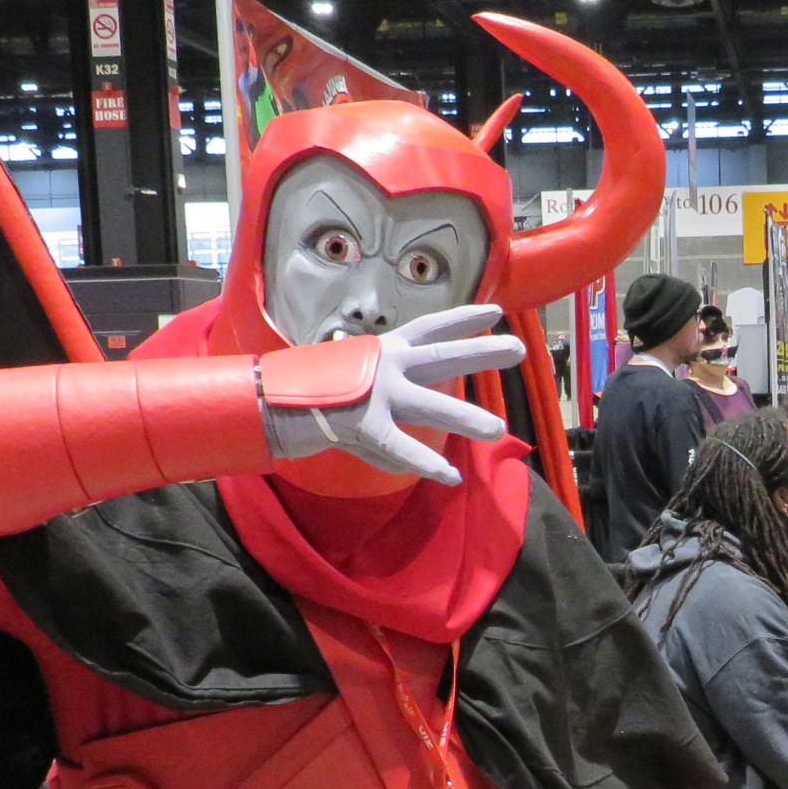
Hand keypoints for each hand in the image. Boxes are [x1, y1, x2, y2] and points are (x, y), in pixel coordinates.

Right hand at [260, 304, 525, 484]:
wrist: (268, 401)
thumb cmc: (312, 388)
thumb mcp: (354, 372)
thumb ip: (385, 381)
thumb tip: (405, 391)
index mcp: (384, 350)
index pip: (430, 327)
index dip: (463, 318)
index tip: (496, 312)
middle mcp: (385, 366)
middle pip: (441, 357)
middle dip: (481, 353)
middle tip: (519, 349)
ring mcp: (376, 395)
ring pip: (431, 405)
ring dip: (466, 417)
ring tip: (498, 428)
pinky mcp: (364, 426)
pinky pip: (402, 448)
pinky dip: (426, 464)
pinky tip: (449, 476)